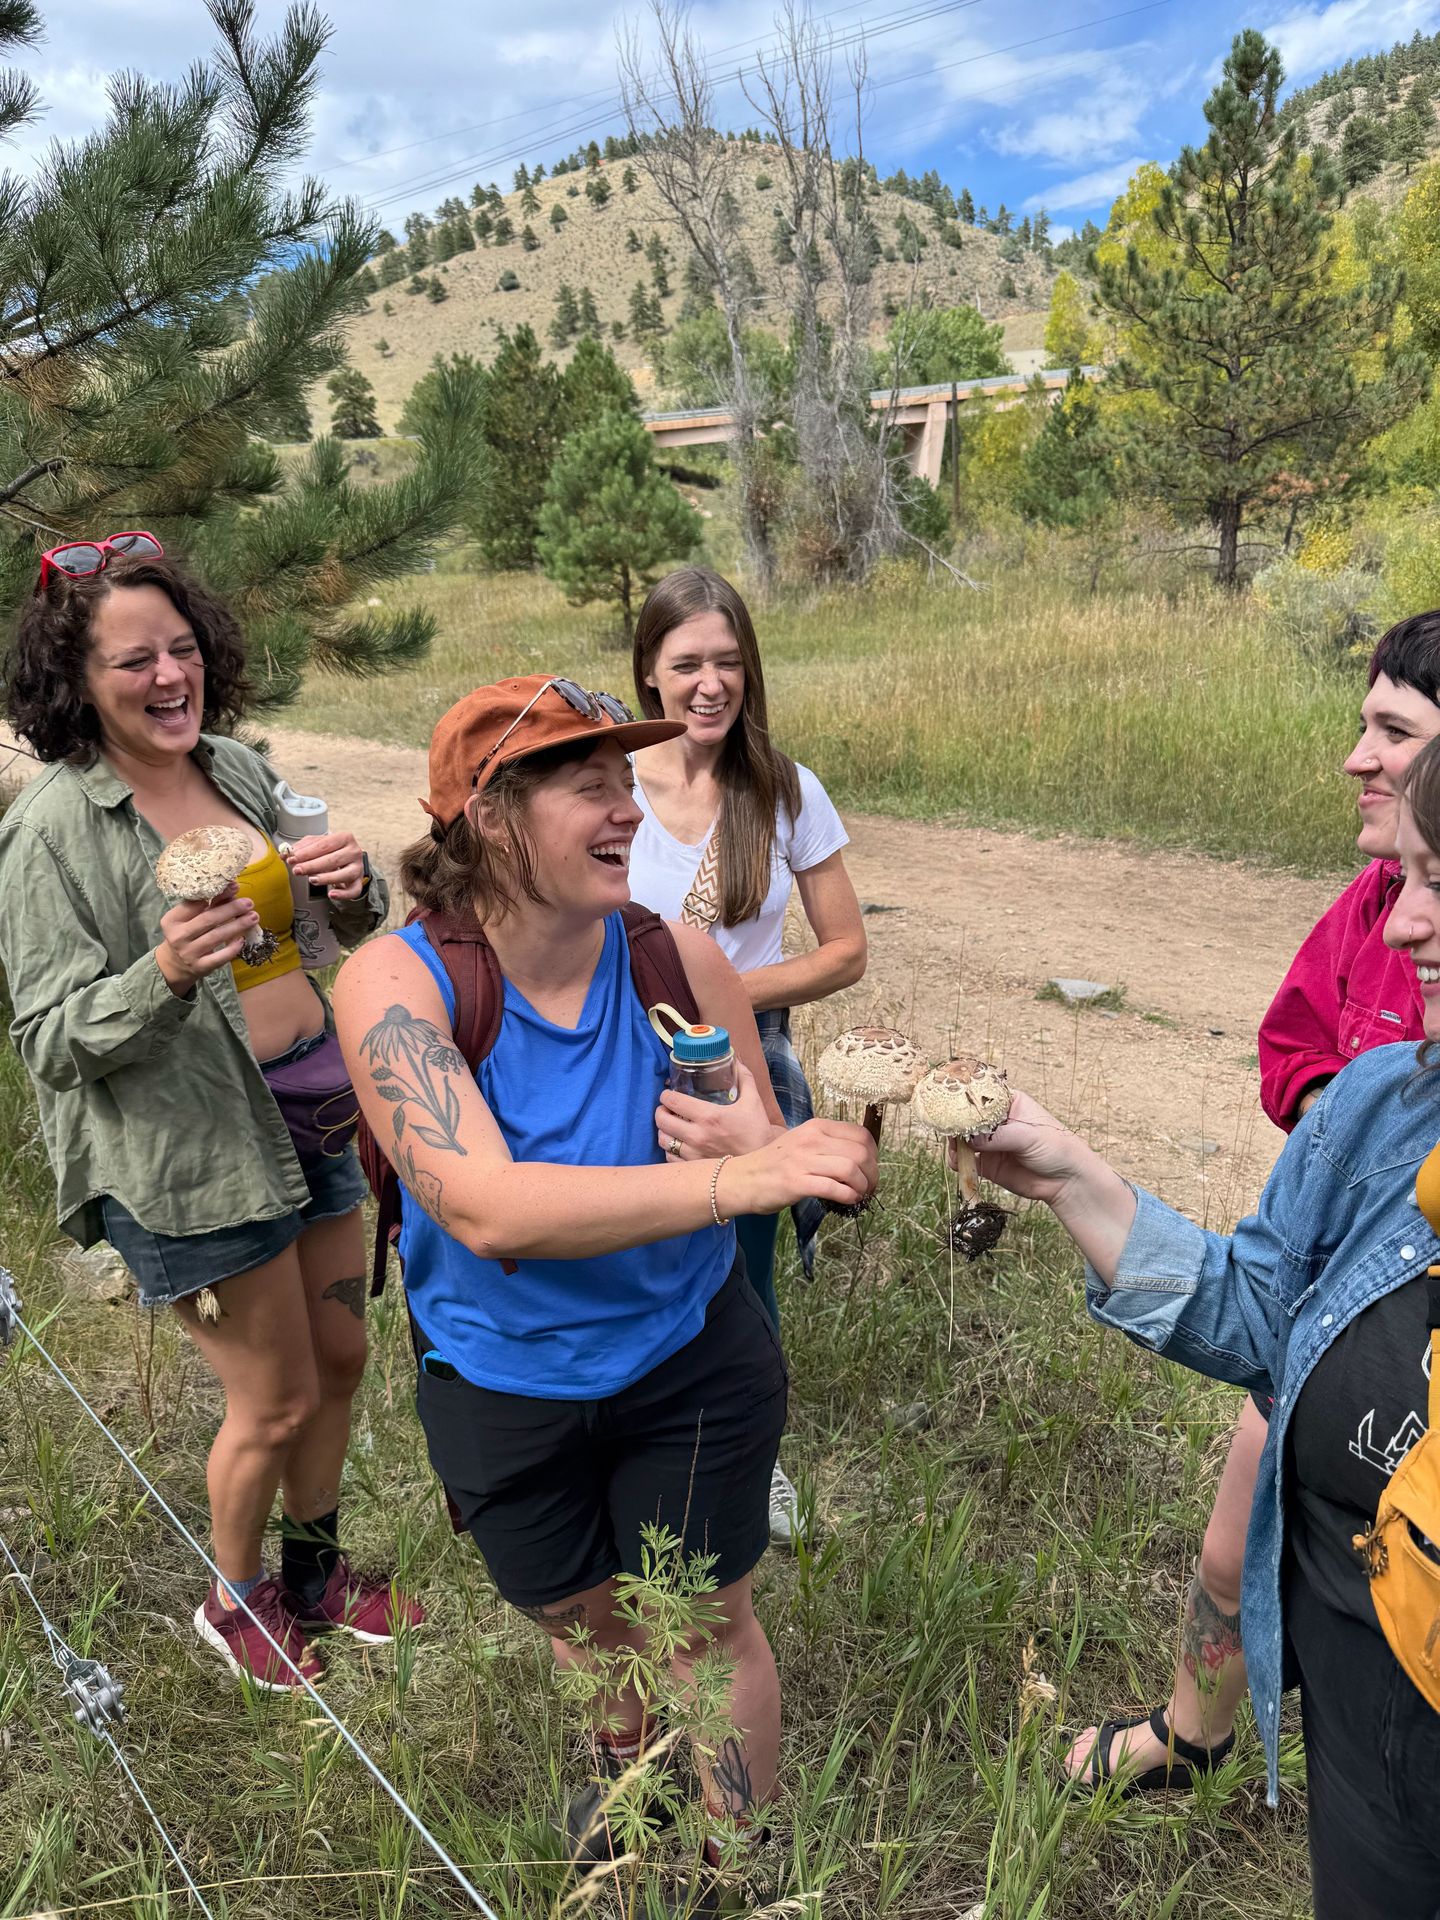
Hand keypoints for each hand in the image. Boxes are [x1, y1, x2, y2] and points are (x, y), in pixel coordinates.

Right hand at [156, 885, 257, 992]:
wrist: (174, 965)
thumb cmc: (185, 935)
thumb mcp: (189, 919)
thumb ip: (208, 904)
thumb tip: (232, 888)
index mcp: (172, 920)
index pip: (194, 903)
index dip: (216, 894)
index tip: (234, 886)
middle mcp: (178, 936)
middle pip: (208, 919)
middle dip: (231, 909)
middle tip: (248, 903)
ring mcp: (189, 953)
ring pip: (216, 936)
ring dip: (237, 926)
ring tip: (253, 917)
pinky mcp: (200, 967)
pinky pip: (219, 957)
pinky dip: (232, 948)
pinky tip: (242, 939)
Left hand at [284, 831, 368, 899]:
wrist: (348, 859)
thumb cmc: (332, 850)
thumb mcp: (317, 844)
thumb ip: (302, 848)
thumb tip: (285, 854)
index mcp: (344, 837)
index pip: (324, 845)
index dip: (306, 852)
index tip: (292, 858)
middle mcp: (354, 851)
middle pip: (332, 859)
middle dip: (312, 866)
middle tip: (297, 870)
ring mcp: (357, 867)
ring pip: (344, 874)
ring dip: (326, 878)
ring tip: (312, 879)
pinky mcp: (358, 882)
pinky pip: (353, 890)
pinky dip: (342, 894)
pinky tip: (331, 894)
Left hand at [655, 1062, 776, 1159]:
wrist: (762, 1163)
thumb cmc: (756, 1132)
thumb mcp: (753, 1102)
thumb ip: (744, 1079)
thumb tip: (736, 1060)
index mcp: (708, 1116)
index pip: (673, 1101)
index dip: (666, 1095)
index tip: (668, 1094)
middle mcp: (697, 1136)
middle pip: (662, 1120)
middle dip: (661, 1111)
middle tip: (666, 1108)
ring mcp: (693, 1154)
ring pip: (663, 1140)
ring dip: (663, 1131)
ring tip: (669, 1126)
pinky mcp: (694, 1168)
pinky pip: (670, 1158)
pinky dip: (670, 1150)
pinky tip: (677, 1144)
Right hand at [723, 1117, 875, 1217]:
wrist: (741, 1179)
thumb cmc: (774, 1163)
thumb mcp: (802, 1142)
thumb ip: (828, 1144)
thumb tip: (860, 1157)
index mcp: (816, 1127)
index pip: (861, 1134)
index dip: (873, 1154)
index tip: (870, 1168)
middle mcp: (812, 1139)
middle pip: (860, 1153)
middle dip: (872, 1174)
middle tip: (869, 1187)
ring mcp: (803, 1160)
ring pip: (851, 1169)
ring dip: (863, 1186)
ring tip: (859, 1194)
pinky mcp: (796, 1183)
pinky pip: (834, 1188)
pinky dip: (849, 1196)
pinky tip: (848, 1200)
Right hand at [954, 1088, 1099, 1203]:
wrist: (1067, 1181)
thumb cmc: (1056, 1148)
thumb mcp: (1029, 1136)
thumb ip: (999, 1136)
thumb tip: (970, 1139)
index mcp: (1008, 1103)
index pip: (981, 1095)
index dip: (964, 1099)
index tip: (950, 1104)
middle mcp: (995, 1121)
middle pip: (967, 1118)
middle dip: (955, 1123)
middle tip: (948, 1129)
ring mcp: (990, 1143)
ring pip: (963, 1140)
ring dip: (954, 1143)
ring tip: (954, 1149)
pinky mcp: (988, 1164)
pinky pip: (967, 1161)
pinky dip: (958, 1162)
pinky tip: (959, 1163)